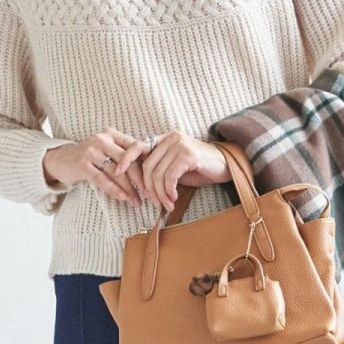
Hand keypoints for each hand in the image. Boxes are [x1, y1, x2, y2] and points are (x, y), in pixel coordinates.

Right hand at [42, 130, 161, 206]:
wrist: (60, 160)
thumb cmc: (89, 158)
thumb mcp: (107, 151)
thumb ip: (124, 157)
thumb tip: (151, 172)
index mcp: (112, 134)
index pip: (135, 149)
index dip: (147, 166)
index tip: (155, 181)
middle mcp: (103, 139)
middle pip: (128, 161)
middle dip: (141, 180)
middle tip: (150, 195)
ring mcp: (91, 150)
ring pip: (117, 172)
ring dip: (129, 189)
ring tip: (137, 202)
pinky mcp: (82, 164)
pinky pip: (102, 179)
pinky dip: (114, 190)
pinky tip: (123, 198)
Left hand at [109, 131, 230, 214]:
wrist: (227, 165)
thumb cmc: (201, 168)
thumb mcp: (176, 167)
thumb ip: (160, 169)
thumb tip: (143, 185)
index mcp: (164, 139)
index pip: (137, 145)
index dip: (125, 159)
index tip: (117, 173)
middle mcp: (171, 138)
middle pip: (147, 167)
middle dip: (149, 189)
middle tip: (155, 204)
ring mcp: (179, 144)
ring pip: (157, 174)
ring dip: (160, 194)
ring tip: (167, 205)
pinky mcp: (188, 155)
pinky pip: (170, 177)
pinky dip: (169, 191)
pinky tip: (174, 198)